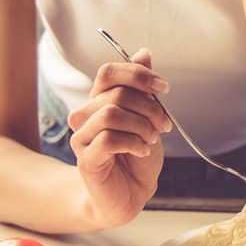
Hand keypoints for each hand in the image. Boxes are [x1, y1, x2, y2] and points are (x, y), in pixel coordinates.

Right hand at [68, 48, 172, 226]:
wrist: (132, 192)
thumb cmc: (138, 154)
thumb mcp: (148, 117)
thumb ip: (142, 88)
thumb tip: (143, 52)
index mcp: (100, 101)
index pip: (108, 72)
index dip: (137, 74)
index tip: (163, 88)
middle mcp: (86, 115)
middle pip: (117, 94)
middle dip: (150, 108)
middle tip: (163, 125)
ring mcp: (82, 137)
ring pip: (111, 113)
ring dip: (142, 126)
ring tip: (151, 140)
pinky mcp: (85, 159)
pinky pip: (108, 139)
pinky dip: (133, 143)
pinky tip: (141, 151)